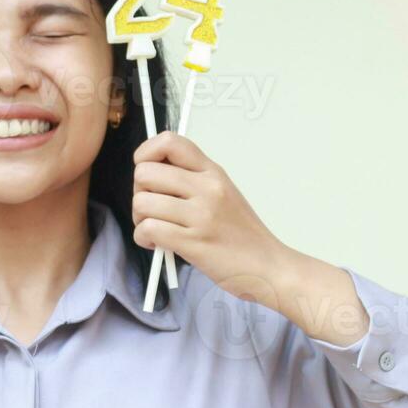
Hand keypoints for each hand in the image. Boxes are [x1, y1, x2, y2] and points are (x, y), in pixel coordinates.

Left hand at [131, 132, 289, 305]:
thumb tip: (151, 177)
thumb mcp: (223, 194)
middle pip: (145, 173)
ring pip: (142, 202)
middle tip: (152, 209)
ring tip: (156, 230)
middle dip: (139, 193)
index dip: (146, 153)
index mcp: (212, 173)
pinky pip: (148, 229)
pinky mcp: (193, 242)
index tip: (146, 172)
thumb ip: (192, 182)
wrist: (269, 266)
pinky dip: (144, 238)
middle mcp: (207, 188)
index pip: (170, 141)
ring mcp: (200, 215)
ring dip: (140, 219)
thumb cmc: (242, 235)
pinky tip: (157, 244)